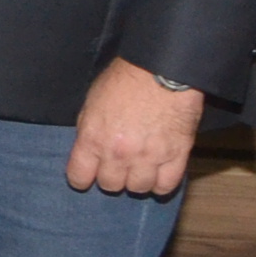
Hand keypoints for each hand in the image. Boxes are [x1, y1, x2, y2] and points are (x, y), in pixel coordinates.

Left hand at [66, 57, 204, 196]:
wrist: (162, 68)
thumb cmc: (125, 79)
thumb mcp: (92, 102)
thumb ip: (89, 130)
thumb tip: (89, 150)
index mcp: (93, 138)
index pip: (79, 177)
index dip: (81, 177)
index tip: (87, 175)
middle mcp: (118, 153)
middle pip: (110, 185)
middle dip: (112, 176)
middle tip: (118, 164)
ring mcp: (149, 157)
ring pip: (138, 188)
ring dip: (137, 180)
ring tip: (140, 167)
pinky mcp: (176, 155)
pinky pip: (166, 185)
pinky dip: (162, 183)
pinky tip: (159, 173)